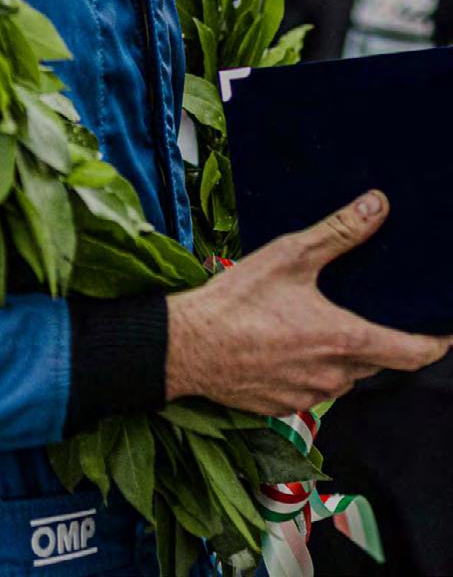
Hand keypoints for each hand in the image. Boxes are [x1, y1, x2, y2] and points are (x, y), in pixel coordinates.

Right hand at [166, 190, 451, 414]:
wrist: (186, 346)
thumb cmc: (237, 301)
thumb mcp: (290, 255)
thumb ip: (340, 231)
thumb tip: (379, 206)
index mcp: (346, 340)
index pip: (414, 353)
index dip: (436, 341)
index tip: (444, 329)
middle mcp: (335, 376)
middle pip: (376, 360)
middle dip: (376, 336)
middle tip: (361, 305)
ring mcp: (309, 396)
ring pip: (344, 375)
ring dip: (340, 352)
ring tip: (315, 319)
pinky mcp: (284, 407)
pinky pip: (313, 387)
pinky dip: (310, 367)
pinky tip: (283, 341)